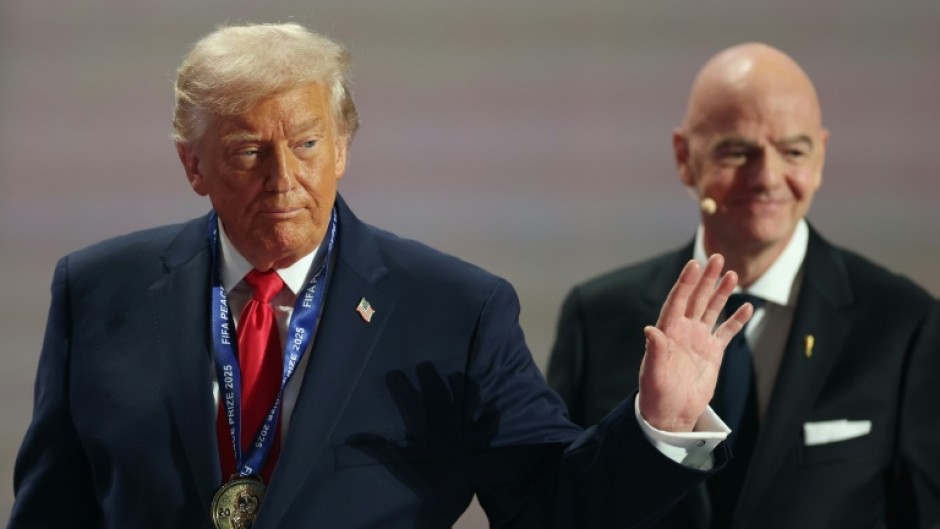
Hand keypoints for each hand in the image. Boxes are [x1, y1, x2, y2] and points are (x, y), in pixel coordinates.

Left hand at [638, 254, 752, 431]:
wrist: (671, 413)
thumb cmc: (656, 395)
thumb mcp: (653, 374)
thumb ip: (655, 351)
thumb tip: (650, 329)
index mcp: (667, 331)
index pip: (677, 300)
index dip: (686, 283)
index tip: (694, 265)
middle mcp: (683, 330)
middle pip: (696, 298)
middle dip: (706, 279)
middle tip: (717, 258)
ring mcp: (698, 340)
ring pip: (711, 309)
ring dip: (721, 292)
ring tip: (732, 274)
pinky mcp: (712, 352)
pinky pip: (726, 331)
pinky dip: (736, 320)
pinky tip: (747, 307)